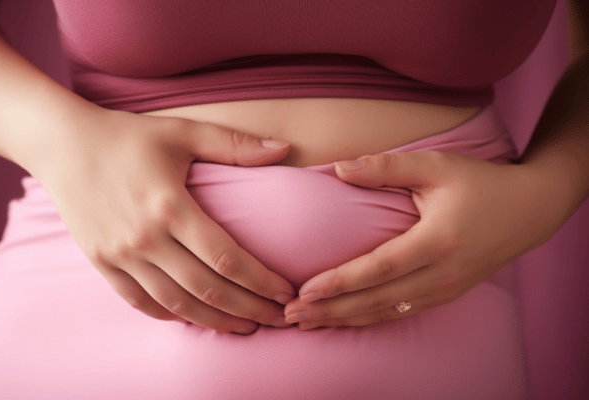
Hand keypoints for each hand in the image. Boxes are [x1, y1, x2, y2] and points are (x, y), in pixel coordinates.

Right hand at [33, 107, 295, 333]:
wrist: (63, 144)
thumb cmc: (128, 136)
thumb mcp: (183, 131)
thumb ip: (234, 144)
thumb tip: (284, 148)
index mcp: (170, 206)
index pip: (226, 258)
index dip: (261, 280)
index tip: (287, 292)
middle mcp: (145, 238)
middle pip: (207, 289)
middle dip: (249, 308)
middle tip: (279, 318)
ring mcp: (121, 254)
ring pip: (176, 303)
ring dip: (215, 320)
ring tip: (245, 327)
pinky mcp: (102, 262)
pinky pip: (140, 301)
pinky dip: (170, 315)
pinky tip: (194, 317)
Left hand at [284, 151, 561, 328]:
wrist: (528, 209)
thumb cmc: (479, 182)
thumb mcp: (436, 166)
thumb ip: (386, 167)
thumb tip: (339, 168)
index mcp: (437, 241)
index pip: (378, 269)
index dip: (340, 282)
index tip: (305, 291)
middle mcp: (442, 273)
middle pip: (377, 300)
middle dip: (331, 311)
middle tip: (291, 315)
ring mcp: (446, 289)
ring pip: (387, 313)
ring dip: (345, 320)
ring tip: (308, 323)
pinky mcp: (447, 295)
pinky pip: (401, 313)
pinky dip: (369, 319)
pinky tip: (344, 320)